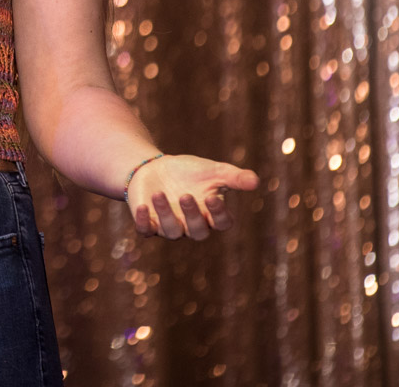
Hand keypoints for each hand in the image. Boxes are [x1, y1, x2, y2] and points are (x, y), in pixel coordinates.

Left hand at [127, 154, 258, 240]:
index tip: (213, 197)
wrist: (155, 168)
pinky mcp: (148, 224)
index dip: (219, 214)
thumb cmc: (188, 172)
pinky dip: (144, 222)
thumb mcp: (213, 171)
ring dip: (165, 214)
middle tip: (185, 195)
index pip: (221, 223)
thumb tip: (256, 181)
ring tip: (159, 193)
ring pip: (172, 231)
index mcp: (210, 215)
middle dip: (192, 215)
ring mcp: (169, 226)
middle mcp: (191, 225)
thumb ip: (234, 177)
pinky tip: (143, 207)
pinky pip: (146, 230)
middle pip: (197, 231)